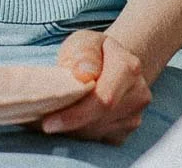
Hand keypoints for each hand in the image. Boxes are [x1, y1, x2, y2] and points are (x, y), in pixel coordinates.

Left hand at [39, 31, 151, 145]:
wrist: (112, 64)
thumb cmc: (91, 53)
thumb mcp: (84, 42)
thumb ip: (83, 54)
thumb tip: (84, 75)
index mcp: (129, 67)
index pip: (103, 99)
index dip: (75, 115)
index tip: (48, 123)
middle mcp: (138, 93)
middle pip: (98, 120)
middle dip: (68, 124)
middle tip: (43, 121)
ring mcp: (135, 114)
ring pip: (97, 132)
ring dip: (73, 129)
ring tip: (56, 116)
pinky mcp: (127, 130)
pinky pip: (99, 139)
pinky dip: (81, 133)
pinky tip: (72, 120)